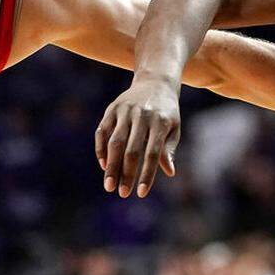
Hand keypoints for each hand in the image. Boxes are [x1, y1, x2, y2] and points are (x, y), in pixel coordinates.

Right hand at [95, 78, 180, 198]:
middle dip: (126, 174)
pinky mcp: (112, 109)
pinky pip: (102, 132)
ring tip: (109, 185)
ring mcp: (125, 111)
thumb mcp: (174, 128)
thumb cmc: (167, 111)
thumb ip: (169, 149)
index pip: (152, 153)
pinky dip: (101, 149)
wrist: (155, 81)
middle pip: (131, 150)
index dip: (146, 174)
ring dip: (111, 166)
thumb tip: (169, 172)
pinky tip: (103, 165)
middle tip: (122, 193)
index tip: (141, 193)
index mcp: (160, 123)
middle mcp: (142, 116)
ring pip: (114, 143)